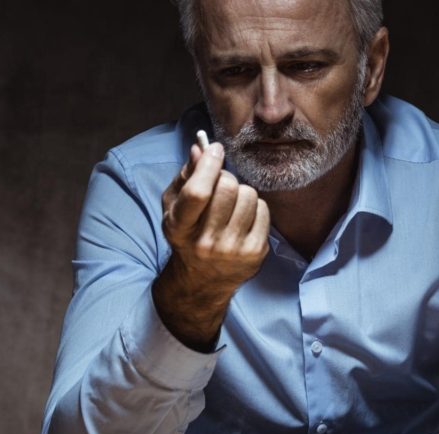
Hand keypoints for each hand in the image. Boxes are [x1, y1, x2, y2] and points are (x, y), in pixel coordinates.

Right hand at [153, 141, 269, 350]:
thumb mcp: (174, 206)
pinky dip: (255, 207)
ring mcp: (233, 250)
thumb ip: (186, 176)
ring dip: (241, 192)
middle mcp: (206, 242)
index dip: (208, 165)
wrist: (203, 279)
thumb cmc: (188, 234)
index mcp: (179, 228)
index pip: (198, 192)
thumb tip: (200, 149)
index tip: (215, 149)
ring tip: (231, 205)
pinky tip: (243, 218)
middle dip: (225, 177)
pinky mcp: (256, 253)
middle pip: (227, 188)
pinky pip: (264, 210)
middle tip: (220, 183)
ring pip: (248, 195)